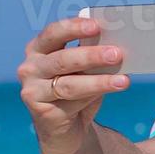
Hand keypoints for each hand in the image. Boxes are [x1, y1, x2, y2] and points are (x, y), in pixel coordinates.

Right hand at [18, 17, 130, 153]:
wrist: (66, 128)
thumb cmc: (78, 91)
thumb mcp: (85, 71)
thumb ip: (93, 58)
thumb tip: (118, 48)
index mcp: (39, 48)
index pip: (53, 33)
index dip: (73, 28)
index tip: (96, 25)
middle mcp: (30, 67)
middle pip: (62, 59)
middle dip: (91, 55)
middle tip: (117, 53)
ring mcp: (32, 90)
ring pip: (68, 84)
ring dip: (99, 81)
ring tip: (123, 80)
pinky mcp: (40, 111)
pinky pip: (70, 102)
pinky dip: (94, 96)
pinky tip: (112, 90)